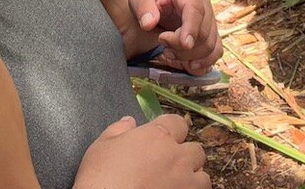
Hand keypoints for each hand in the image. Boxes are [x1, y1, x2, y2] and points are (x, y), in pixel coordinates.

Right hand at [74, 115, 209, 188]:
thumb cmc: (100, 177)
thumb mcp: (101, 146)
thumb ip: (118, 130)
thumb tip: (129, 122)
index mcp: (157, 136)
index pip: (177, 123)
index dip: (172, 130)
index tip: (164, 138)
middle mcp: (176, 156)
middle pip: (195, 150)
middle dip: (185, 155)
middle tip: (169, 165)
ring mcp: (185, 181)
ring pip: (203, 176)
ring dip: (193, 177)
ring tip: (177, 184)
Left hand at [124, 0, 221, 73]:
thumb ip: (143, 8)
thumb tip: (148, 24)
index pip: (195, 11)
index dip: (191, 28)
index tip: (184, 44)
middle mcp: (204, 6)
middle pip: (203, 33)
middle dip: (181, 46)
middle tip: (161, 41)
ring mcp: (209, 21)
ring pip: (210, 46)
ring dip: (189, 56)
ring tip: (168, 53)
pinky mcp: (210, 34)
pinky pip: (215, 52)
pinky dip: (203, 62)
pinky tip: (187, 65)